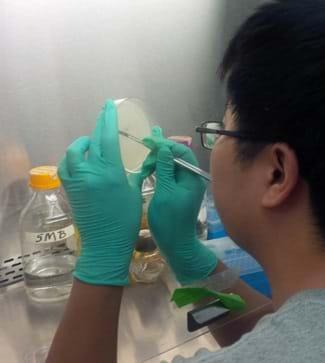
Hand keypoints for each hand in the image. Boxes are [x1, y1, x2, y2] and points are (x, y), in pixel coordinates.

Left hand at [58, 100, 147, 285]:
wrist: (105, 242)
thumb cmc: (126, 219)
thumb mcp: (135, 192)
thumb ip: (136, 173)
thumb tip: (146, 160)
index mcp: (111, 171)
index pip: (107, 137)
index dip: (109, 118)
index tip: (109, 105)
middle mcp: (91, 171)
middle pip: (92, 140)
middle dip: (99, 125)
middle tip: (104, 115)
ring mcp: (77, 179)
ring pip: (74, 151)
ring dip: (83, 142)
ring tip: (90, 141)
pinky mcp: (69, 188)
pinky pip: (66, 166)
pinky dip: (72, 158)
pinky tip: (79, 159)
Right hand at [143, 138, 216, 284]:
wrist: (176, 244)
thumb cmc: (169, 220)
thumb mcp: (165, 192)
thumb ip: (164, 169)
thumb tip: (163, 148)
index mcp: (192, 177)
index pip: (182, 151)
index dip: (165, 144)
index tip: (148, 141)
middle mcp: (191, 178)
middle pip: (177, 156)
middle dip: (159, 154)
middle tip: (144, 161)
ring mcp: (185, 185)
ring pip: (171, 165)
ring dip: (157, 163)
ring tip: (144, 169)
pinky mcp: (178, 191)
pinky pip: (169, 175)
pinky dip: (158, 171)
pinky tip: (147, 172)